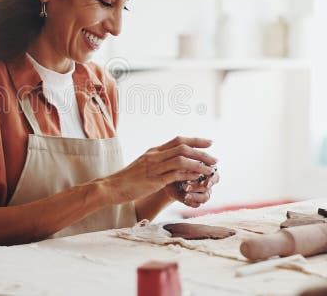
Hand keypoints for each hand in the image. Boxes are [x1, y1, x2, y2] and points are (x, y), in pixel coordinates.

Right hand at [100, 136, 215, 204]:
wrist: (111, 187)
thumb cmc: (127, 180)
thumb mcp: (143, 166)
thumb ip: (157, 163)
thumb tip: (172, 163)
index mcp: (153, 151)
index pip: (178, 140)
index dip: (195, 140)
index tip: (209, 142)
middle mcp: (155, 156)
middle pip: (183, 147)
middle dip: (202, 151)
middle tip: (215, 157)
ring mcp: (154, 167)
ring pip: (181, 159)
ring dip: (199, 163)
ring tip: (211, 169)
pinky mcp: (154, 180)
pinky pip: (175, 174)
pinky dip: (189, 174)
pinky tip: (198, 178)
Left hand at [165, 167, 219, 207]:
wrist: (166, 178)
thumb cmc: (174, 168)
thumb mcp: (180, 166)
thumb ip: (189, 168)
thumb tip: (197, 173)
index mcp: (206, 170)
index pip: (215, 176)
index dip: (211, 180)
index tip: (205, 183)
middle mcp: (207, 182)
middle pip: (209, 187)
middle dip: (197, 187)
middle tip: (186, 187)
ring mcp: (202, 192)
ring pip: (205, 197)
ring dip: (195, 197)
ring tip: (185, 195)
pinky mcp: (195, 201)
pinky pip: (197, 204)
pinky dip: (191, 202)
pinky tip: (184, 199)